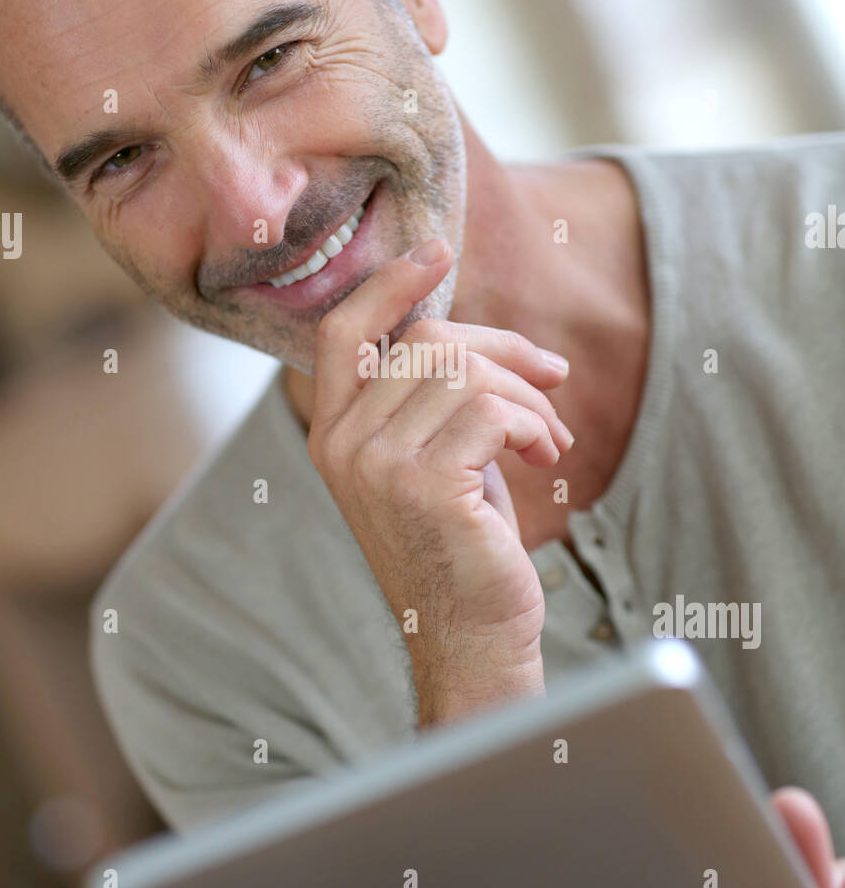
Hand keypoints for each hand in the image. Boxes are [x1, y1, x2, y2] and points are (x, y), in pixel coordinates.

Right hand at [307, 237, 572, 724]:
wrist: (473, 638)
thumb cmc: (463, 547)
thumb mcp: (436, 458)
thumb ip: (434, 398)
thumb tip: (493, 343)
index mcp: (333, 433)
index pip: (345, 331)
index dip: (389, 283)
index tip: (437, 250)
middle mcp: (342, 443)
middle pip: (429, 339)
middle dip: (506, 352)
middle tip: (553, 382)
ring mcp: (375, 463)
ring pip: (464, 369)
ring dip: (528, 397)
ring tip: (551, 439)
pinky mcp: (422, 482)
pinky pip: (491, 408)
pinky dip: (535, 424)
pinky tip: (547, 458)